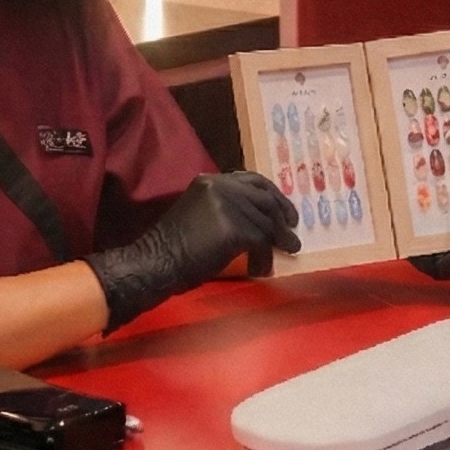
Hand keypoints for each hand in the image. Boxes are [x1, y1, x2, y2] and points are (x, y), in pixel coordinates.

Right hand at [86, 172, 300, 330]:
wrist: (156, 262)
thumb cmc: (173, 246)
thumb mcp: (200, 214)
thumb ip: (225, 208)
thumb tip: (260, 219)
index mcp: (211, 180)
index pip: (252, 180)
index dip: (273, 194)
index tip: (284, 211)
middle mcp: (221, 186)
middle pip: (265, 198)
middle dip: (283, 215)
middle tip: (292, 233)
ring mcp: (228, 205)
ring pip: (266, 222)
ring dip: (276, 242)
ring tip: (285, 253)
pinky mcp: (234, 227)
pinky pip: (261, 242)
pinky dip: (264, 258)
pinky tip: (260, 268)